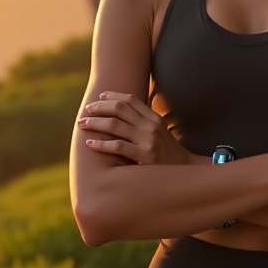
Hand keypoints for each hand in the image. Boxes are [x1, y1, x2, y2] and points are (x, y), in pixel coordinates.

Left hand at [79, 91, 195, 164]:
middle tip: (86, 110)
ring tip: (82, 124)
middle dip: (99, 107)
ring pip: (115, 125)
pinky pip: (118, 146)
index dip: (112, 96)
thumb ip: (144, 123)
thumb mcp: (159, 133)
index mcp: (154, 118)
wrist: (185, 171)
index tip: (99, 97)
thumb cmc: (167, 154)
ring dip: (95, 122)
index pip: (130, 99)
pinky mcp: (145, 155)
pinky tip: (90, 143)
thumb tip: (121, 116)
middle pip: (120, 108)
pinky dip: (101, 143)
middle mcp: (151, 125)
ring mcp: (148, 140)